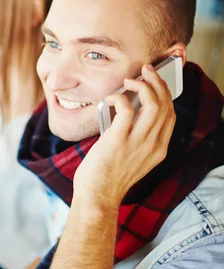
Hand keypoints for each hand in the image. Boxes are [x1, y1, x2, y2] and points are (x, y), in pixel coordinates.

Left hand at [73, 64, 175, 208]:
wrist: (97, 198)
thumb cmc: (107, 178)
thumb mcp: (131, 158)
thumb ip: (134, 139)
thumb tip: (125, 114)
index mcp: (158, 149)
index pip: (171, 115)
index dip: (166, 93)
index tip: (156, 81)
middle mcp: (153, 145)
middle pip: (165, 105)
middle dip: (158, 82)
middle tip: (145, 71)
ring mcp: (137, 143)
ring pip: (153, 104)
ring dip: (143, 86)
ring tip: (130, 79)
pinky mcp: (118, 141)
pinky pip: (127, 110)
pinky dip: (120, 98)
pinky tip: (111, 98)